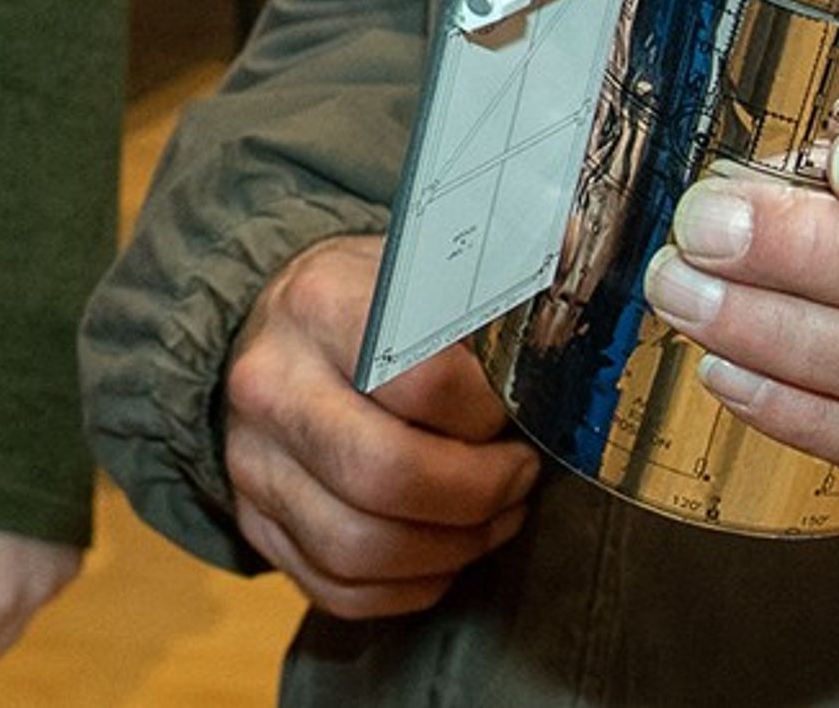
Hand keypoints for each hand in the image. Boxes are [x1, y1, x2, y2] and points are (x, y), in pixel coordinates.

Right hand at [220, 234, 538, 619]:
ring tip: (493, 517)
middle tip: (519, 478)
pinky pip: (340, 591)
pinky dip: (408, 587)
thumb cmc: (368, 301)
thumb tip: (586, 246)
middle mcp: (272, 385)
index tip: (516, 411)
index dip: (490, 412)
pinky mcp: (254, 521)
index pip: (423, 379)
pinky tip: (442, 549)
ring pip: (361, 549)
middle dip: (478, 495)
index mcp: (320, 304)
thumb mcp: (423, 260)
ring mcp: (253, 461)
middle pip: (384, 476)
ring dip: (452, 549)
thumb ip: (502, 265)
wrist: (267, 329)